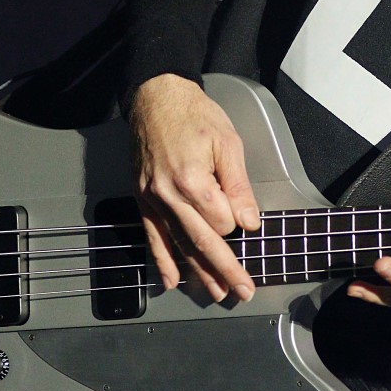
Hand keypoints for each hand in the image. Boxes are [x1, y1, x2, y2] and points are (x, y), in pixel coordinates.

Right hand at [130, 73, 259, 301]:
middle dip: (223, 270)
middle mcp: (167, 196)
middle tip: (241, 292)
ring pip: (177, 245)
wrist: (155, 98)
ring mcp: (151, 200)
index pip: (221, 221)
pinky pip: (152, 236)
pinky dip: (162, 260)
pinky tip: (171, 280)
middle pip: (200, 242)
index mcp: (192, 180)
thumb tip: (249, 222)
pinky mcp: (141, 200)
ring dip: (197, 272)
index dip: (236, 223)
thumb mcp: (227, 142)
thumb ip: (238, 186)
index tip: (245, 220)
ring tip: (217, 292)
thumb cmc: (196, 115)